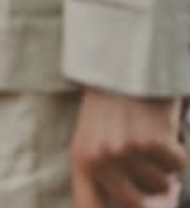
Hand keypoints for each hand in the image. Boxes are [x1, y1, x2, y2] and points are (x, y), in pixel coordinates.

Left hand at [72, 88, 185, 207]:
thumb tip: (151, 206)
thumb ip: (110, 180)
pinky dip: (176, 151)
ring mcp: (125, 152)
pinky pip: (177, 166)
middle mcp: (99, 160)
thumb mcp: (95, 143)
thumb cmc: (110, 109)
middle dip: (149, 193)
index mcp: (81, 162)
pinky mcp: (151, 141)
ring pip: (161, 186)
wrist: (122, 64)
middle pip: (134, 205)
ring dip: (162, 168)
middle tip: (148, 167)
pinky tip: (161, 130)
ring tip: (147, 138)